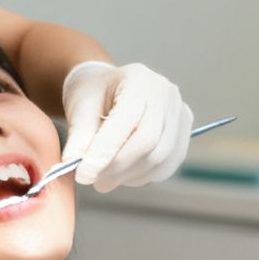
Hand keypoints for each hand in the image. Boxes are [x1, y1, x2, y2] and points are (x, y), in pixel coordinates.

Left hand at [60, 62, 192, 192]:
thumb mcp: (79, 108)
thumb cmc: (95, 95)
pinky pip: (167, 165)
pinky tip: (124, 173)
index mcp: (139, 79)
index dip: (105, 152)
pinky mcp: (184, 133)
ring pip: (159, 158)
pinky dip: (142, 176)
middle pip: (148, 142)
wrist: (111, 90)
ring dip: (129, 176)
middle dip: (117, 168)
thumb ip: (78, 136)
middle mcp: (166, 93)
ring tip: (105, 177)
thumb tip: (74, 164)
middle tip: (93, 180)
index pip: (127, 122)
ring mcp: (180, 113)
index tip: (83, 174)